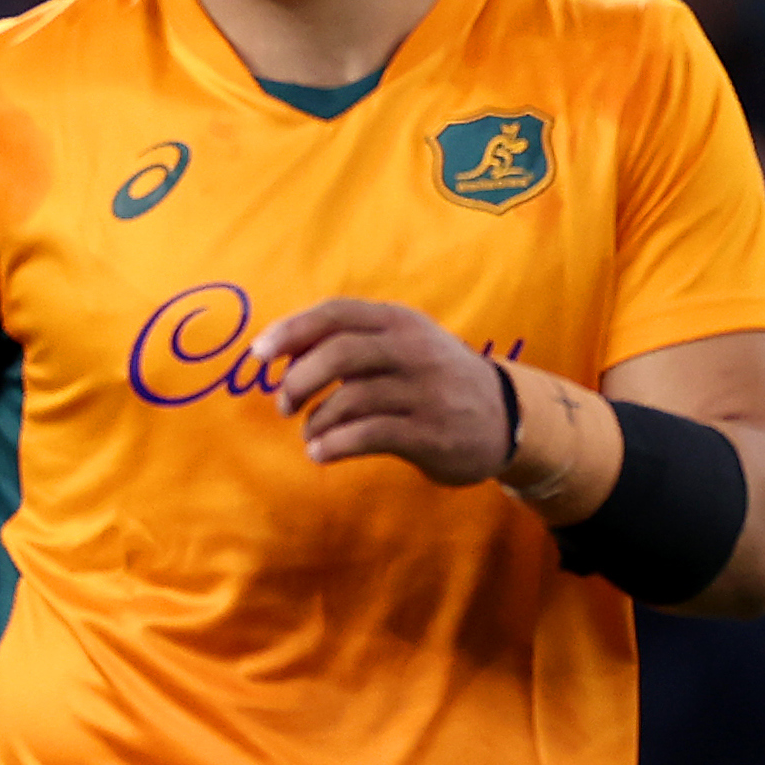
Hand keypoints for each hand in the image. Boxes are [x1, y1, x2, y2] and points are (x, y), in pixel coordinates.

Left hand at [253, 298, 506, 483]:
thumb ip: (347, 341)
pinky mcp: (431, 433)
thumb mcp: (400, 345)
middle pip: (339, 353)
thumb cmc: (430, 379)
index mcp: (400, 322)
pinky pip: (366, 436)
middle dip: (297, 380)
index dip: (291, 330)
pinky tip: (321, 452)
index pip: (336, 312)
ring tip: (311, 434)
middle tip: (283, 404)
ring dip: (315, 421)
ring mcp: (426, 392)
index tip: (258, 355)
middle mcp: (415, 350)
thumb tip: (278, 351)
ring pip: (349, 398)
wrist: (506, 418)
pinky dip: (332, 445)